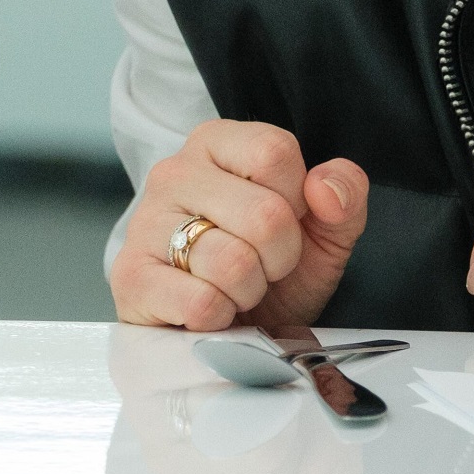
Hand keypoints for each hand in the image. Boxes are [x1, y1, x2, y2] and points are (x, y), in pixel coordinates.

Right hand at [110, 120, 368, 332]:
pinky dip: (219, 318)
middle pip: (264, 214)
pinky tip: (208, 309)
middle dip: (279, 257)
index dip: (296, 202)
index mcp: (216, 143)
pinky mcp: (131, 276)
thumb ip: (343, 196)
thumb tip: (326, 188)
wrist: (225, 330)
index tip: (284, 222)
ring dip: (248, 291)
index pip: (275, 152)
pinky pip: (200, 303)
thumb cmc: (269, 269)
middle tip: (262, 265)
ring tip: (233, 287)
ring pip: (233, 263)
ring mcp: (145, 223)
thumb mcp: (322, 231)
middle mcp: (174, 172)